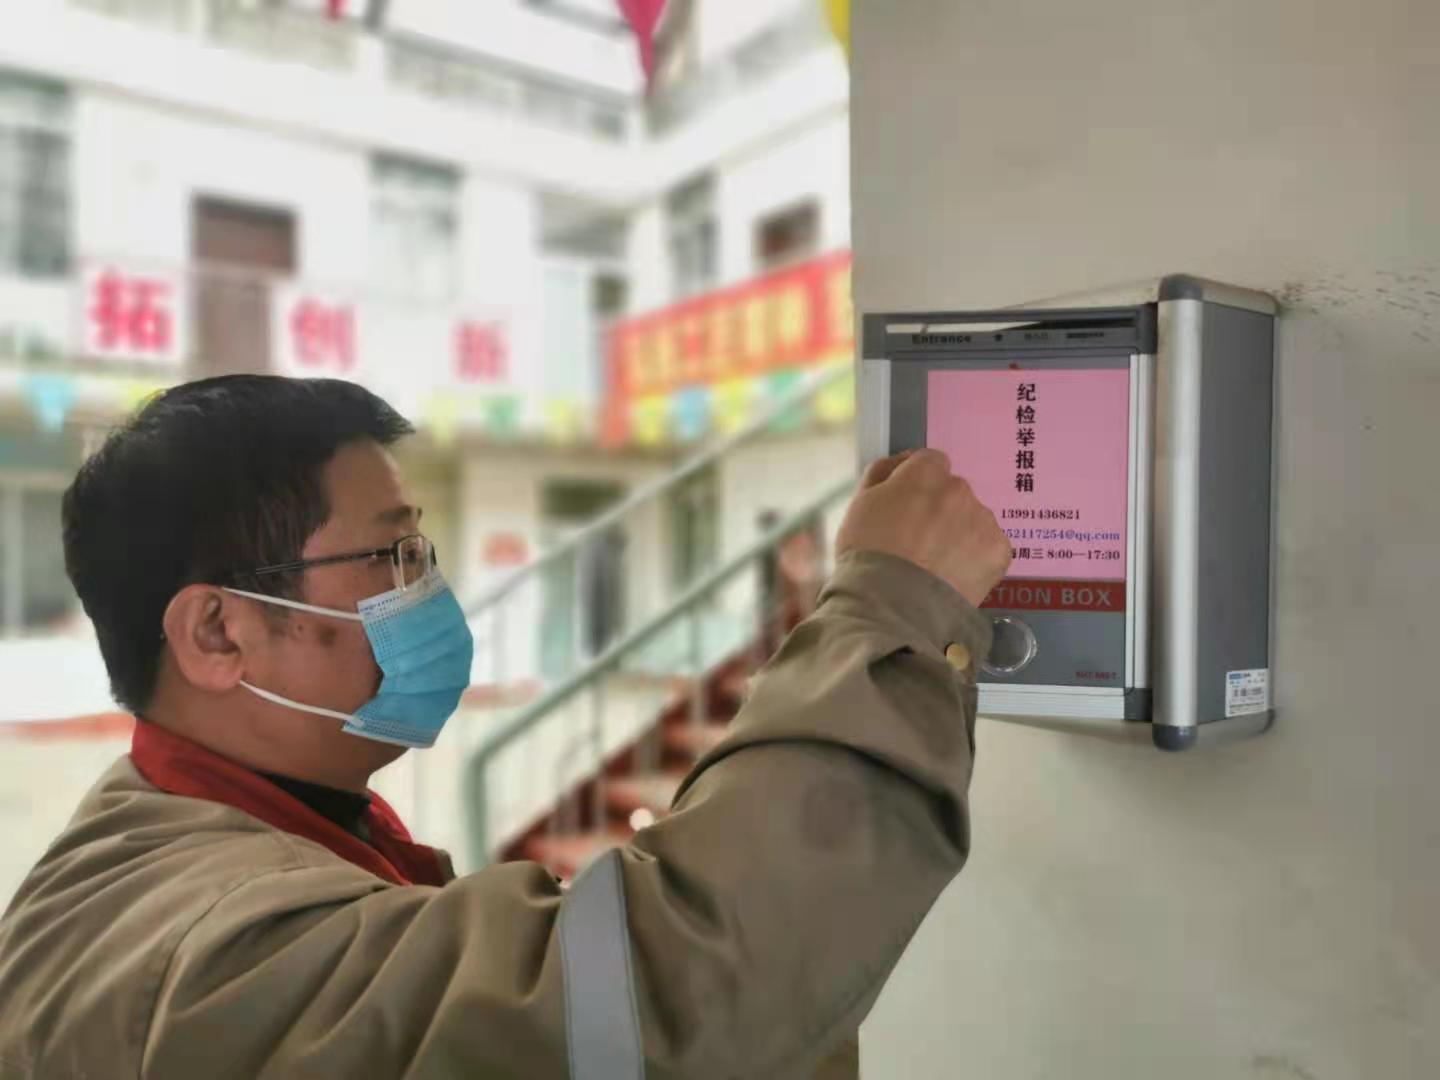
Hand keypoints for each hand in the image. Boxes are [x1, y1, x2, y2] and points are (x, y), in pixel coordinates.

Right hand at [836, 450, 1011, 606]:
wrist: (893, 605)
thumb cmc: (868, 554)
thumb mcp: (859, 505)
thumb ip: (882, 474)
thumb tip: (900, 463)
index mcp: (925, 473)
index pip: (930, 462)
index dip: (917, 484)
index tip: (907, 505)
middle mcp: (959, 490)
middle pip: (953, 492)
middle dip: (940, 509)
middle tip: (917, 542)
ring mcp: (982, 520)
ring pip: (972, 519)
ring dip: (959, 533)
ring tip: (934, 565)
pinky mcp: (998, 551)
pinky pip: (989, 548)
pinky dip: (975, 559)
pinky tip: (953, 576)